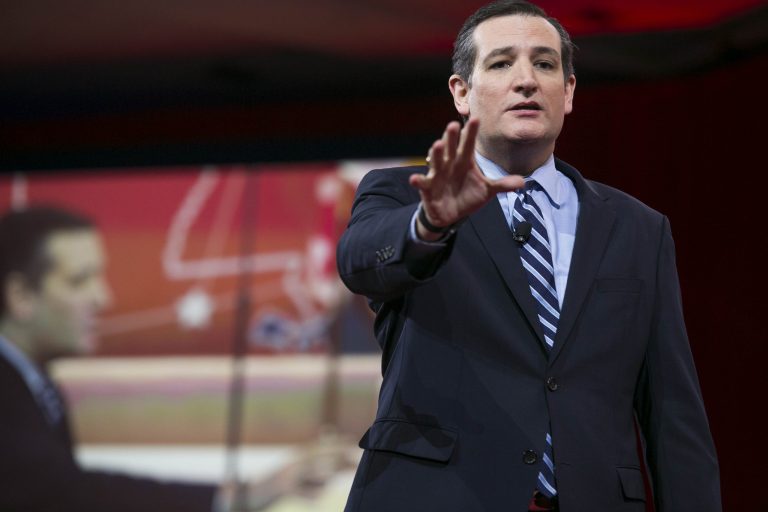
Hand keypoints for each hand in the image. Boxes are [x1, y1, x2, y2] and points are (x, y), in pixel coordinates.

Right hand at [409, 119, 523, 239]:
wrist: (450, 213)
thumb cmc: (468, 196)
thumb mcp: (487, 191)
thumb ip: (502, 185)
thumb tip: (523, 182)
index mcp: (465, 161)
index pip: (469, 144)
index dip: (471, 133)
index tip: (475, 119)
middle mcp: (450, 163)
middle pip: (451, 147)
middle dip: (452, 137)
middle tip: (454, 125)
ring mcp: (438, 174)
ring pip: (436, 161)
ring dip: (436, 153)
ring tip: (438, 144)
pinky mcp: (427, 187)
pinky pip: (422, 182)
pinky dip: (418, 180)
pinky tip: (414, 179)